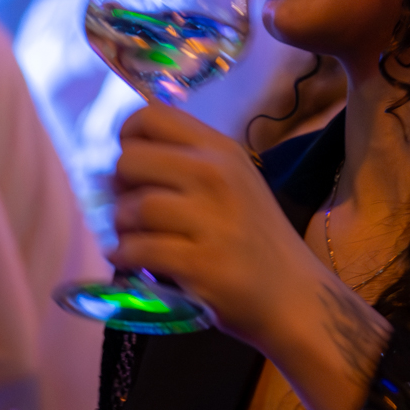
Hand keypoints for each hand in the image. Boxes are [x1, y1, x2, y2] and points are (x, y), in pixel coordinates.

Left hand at [111, 103, 328, 352]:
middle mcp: (216, 175)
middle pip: (131, 160)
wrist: (292, 293)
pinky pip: (139, 250)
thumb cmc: (255, 236)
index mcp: (222, 149)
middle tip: (129, 206)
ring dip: (121, 226)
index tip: (132, 165)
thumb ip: (188, 162)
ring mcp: (210, 219)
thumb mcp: (234, 180)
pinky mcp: (199, 262)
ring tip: (131, 236)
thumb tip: (123, 162)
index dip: (126, 137)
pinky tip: (129, 258)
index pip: (152, 117)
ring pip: (132, 208)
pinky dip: (124, 255)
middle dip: (118, 186)